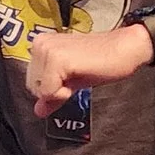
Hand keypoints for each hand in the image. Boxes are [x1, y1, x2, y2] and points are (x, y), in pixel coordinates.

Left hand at [26, 26, 152, 116]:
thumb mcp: (72, 80)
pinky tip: (79, 76)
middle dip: (54, 90)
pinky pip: (49, 92)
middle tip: (75, 76)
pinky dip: (63, 93)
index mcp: (41, 43)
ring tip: (78, 74)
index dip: (51, 88)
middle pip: (33, 87)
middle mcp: (40, 43)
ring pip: (40, 90)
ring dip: (60, 91)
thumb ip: (52, 94)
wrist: (123, 50)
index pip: (31, 82)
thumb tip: (38, 111)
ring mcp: (47, 50)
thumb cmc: (101, 61)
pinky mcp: (57, 60)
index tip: (70, 76)